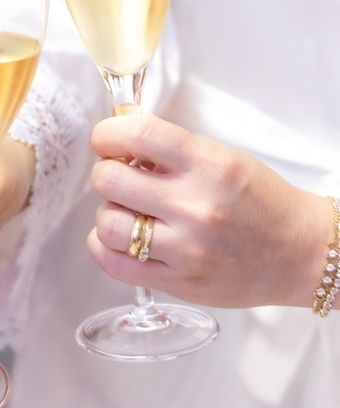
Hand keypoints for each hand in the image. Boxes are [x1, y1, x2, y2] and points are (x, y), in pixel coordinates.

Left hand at [87, 114, 332, 307]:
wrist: (301, 253)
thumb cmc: (259, 202)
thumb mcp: (222, 158)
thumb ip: (169, 146)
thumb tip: (119, 125)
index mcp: (208, 166)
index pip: (136, 134)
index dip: (107, 134)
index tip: (109, 140)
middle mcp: (195, 207)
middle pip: (109, 180)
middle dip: (108, 173)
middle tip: (123, 178)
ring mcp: (186, 249)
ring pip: (107, 223)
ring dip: (110, 213)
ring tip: (130, 212)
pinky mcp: (178, 282)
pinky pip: (113, 263)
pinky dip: (106, 247)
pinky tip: (124, 240)